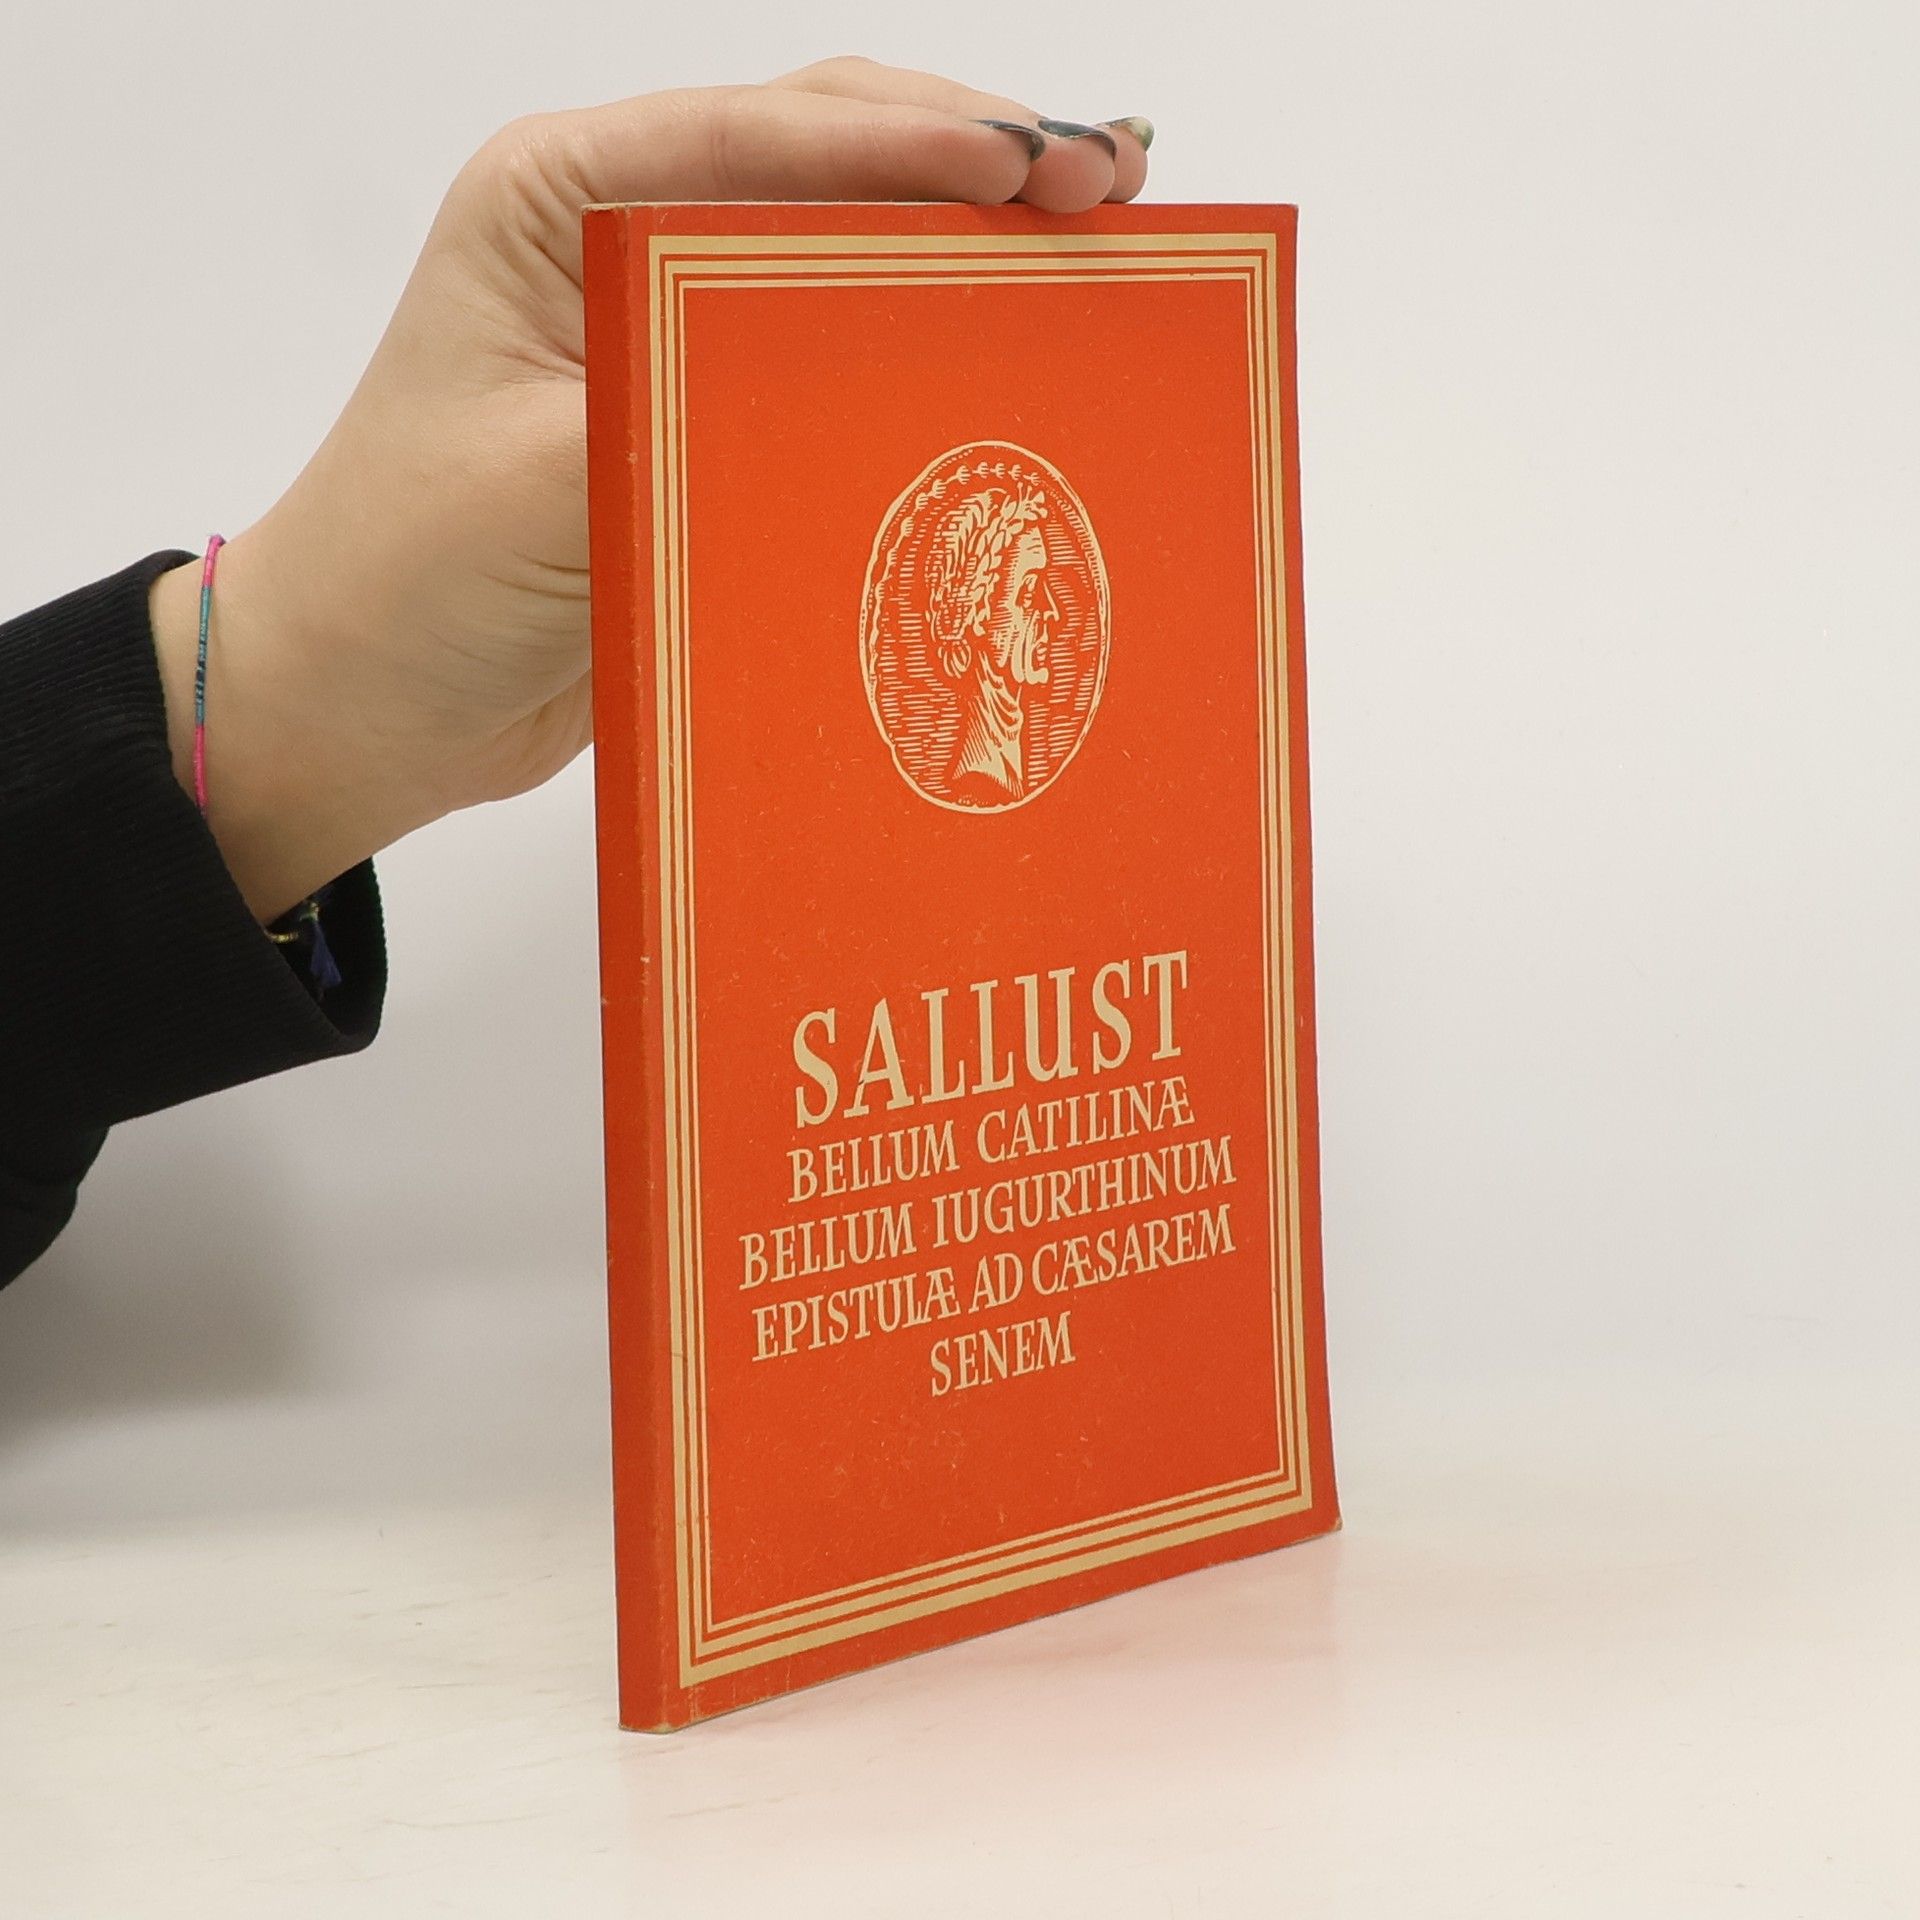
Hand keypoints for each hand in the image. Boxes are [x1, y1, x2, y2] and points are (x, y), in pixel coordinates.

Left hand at [148, 58, 1152, 920]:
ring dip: (970, 250)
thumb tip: (859, 370)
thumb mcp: (541, 484)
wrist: (364, 708)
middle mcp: (622, 243)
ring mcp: (673, 331)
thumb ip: (687, 405)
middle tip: (1108, 184)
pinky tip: (1013, 353)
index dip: (911, 141)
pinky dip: (928, 354)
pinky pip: (840, 370)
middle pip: (827, 164)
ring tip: (1098, 242)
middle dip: (974, 164)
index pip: (761, 134)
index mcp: (558, 201)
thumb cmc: (405, 584)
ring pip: (850, 257)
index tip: (1032, 164)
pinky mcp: (710, 425)